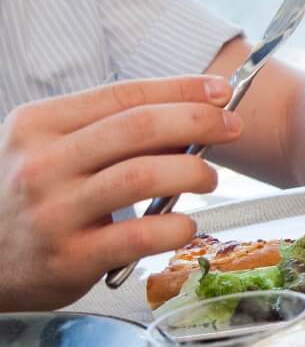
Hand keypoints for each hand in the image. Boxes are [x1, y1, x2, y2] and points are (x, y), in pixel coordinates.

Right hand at [0, 76, 238, 308]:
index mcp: (38, 124)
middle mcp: (42, 163)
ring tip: (208, 177)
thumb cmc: (32, 198)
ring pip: (143, 176)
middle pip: (138, 128)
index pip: (123, 96)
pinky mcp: (71, 256)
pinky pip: (141, 235)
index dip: (180, 89)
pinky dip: (177, 226)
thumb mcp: (52, 150)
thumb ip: (109, 132)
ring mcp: (55, 211)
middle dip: (198, 122)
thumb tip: (191, 115)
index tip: (221, 91)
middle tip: (231, 128)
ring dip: (193, 171)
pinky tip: (186, 224)